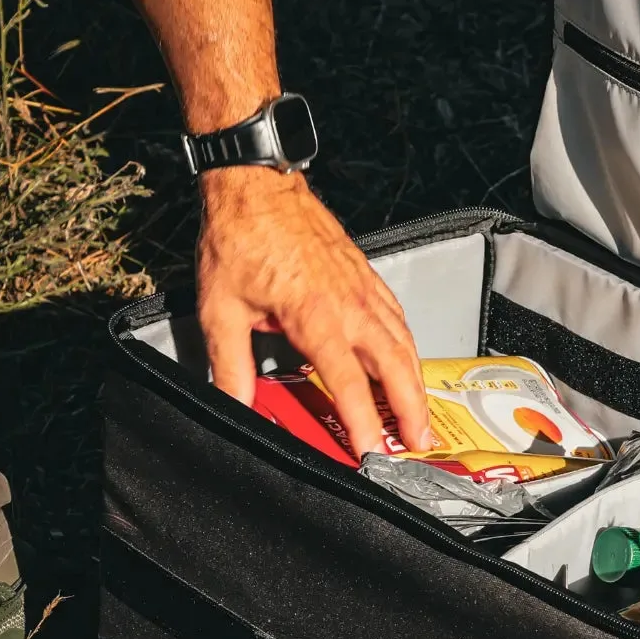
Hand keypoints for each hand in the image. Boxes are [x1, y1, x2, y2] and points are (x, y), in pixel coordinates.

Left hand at [195, 168, 431, 456]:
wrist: (258, 186)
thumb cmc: (241, 238)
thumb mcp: (220, 309)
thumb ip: (229, 365)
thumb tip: (234, 405)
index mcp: (315, 316)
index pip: (347, 383)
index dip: (362, 422)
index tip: (370, 452)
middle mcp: (349, 305)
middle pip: (396, 367)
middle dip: (411, 410)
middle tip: (417, 443)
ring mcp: (364, 290)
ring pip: (405, 345)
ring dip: (416, 384)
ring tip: (419, 416)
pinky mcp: (367, 278)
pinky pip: (399, 321)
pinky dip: (409, 349)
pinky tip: (408, 365)